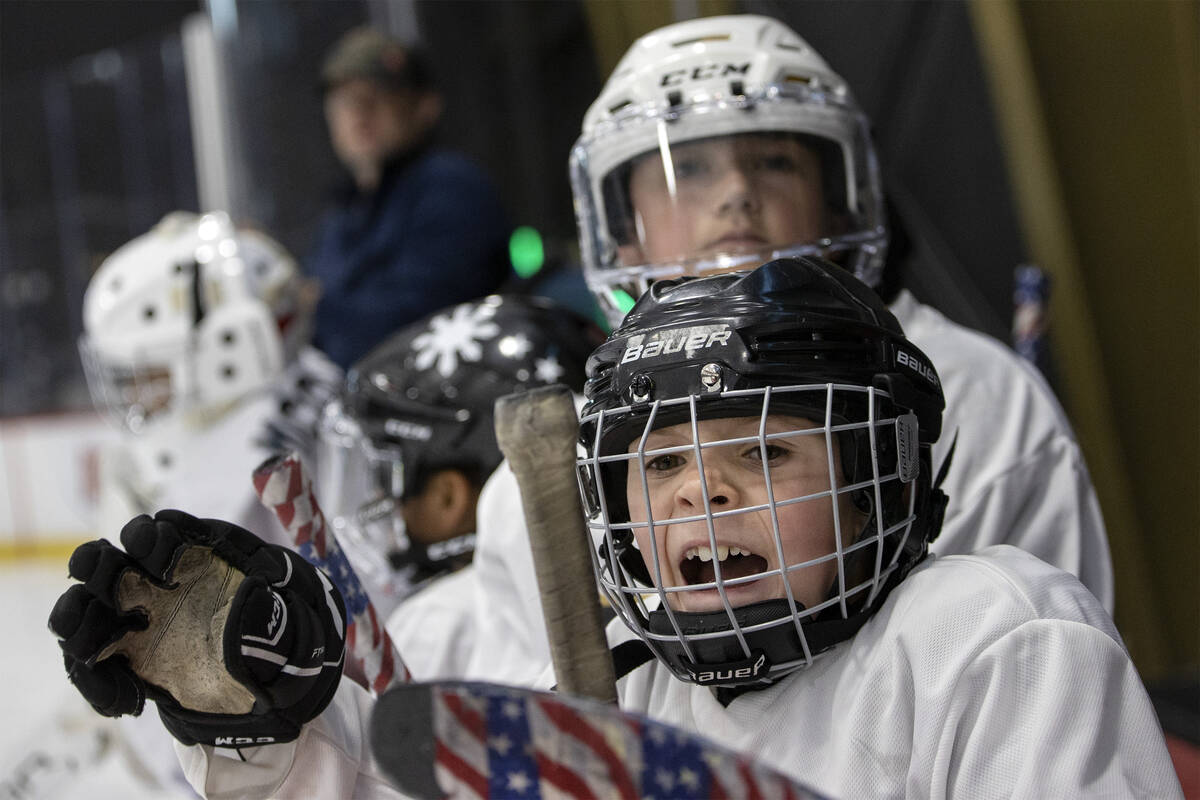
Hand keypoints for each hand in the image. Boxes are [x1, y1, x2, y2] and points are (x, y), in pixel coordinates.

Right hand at [48, 509, 345, 745]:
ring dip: (78, 623)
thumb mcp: (288, 619)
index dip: (154, 541)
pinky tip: (128, 703)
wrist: (278, 679)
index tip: (167, 567)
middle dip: (96, 566)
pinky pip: (95, 667)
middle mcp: (158, 586)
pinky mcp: (130, 663)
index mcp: (193, 561)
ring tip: (89, 650)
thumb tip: (251, 598)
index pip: (159, 534)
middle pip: (107, 564)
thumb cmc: (284, 634)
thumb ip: (268, 612)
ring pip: (88, 611)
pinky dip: (98, 684)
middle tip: (104, 586)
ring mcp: (138, 624)